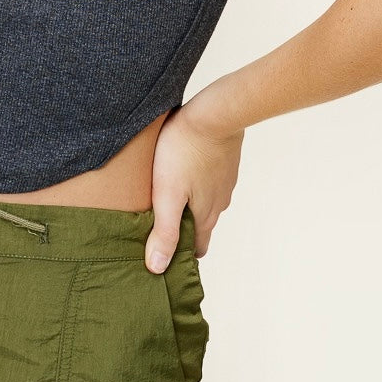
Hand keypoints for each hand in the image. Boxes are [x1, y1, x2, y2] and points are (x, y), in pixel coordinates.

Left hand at [144, 102, 243, 272]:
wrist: (214, 113)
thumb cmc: (184, 151)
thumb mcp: (167, 194)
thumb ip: (164, 231)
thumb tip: (157, 267)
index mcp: (205, 216)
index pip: (196, 248)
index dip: (180, 255)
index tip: (163, 255)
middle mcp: (219, 203)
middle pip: (200, 226)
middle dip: (182, 231)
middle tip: (158, 228)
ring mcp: (224, 182)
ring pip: (205, 203)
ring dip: (188, 206)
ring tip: (165, 200)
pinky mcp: (224, 163)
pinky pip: (209, 182)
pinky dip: (196, 185)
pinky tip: (181, 174)